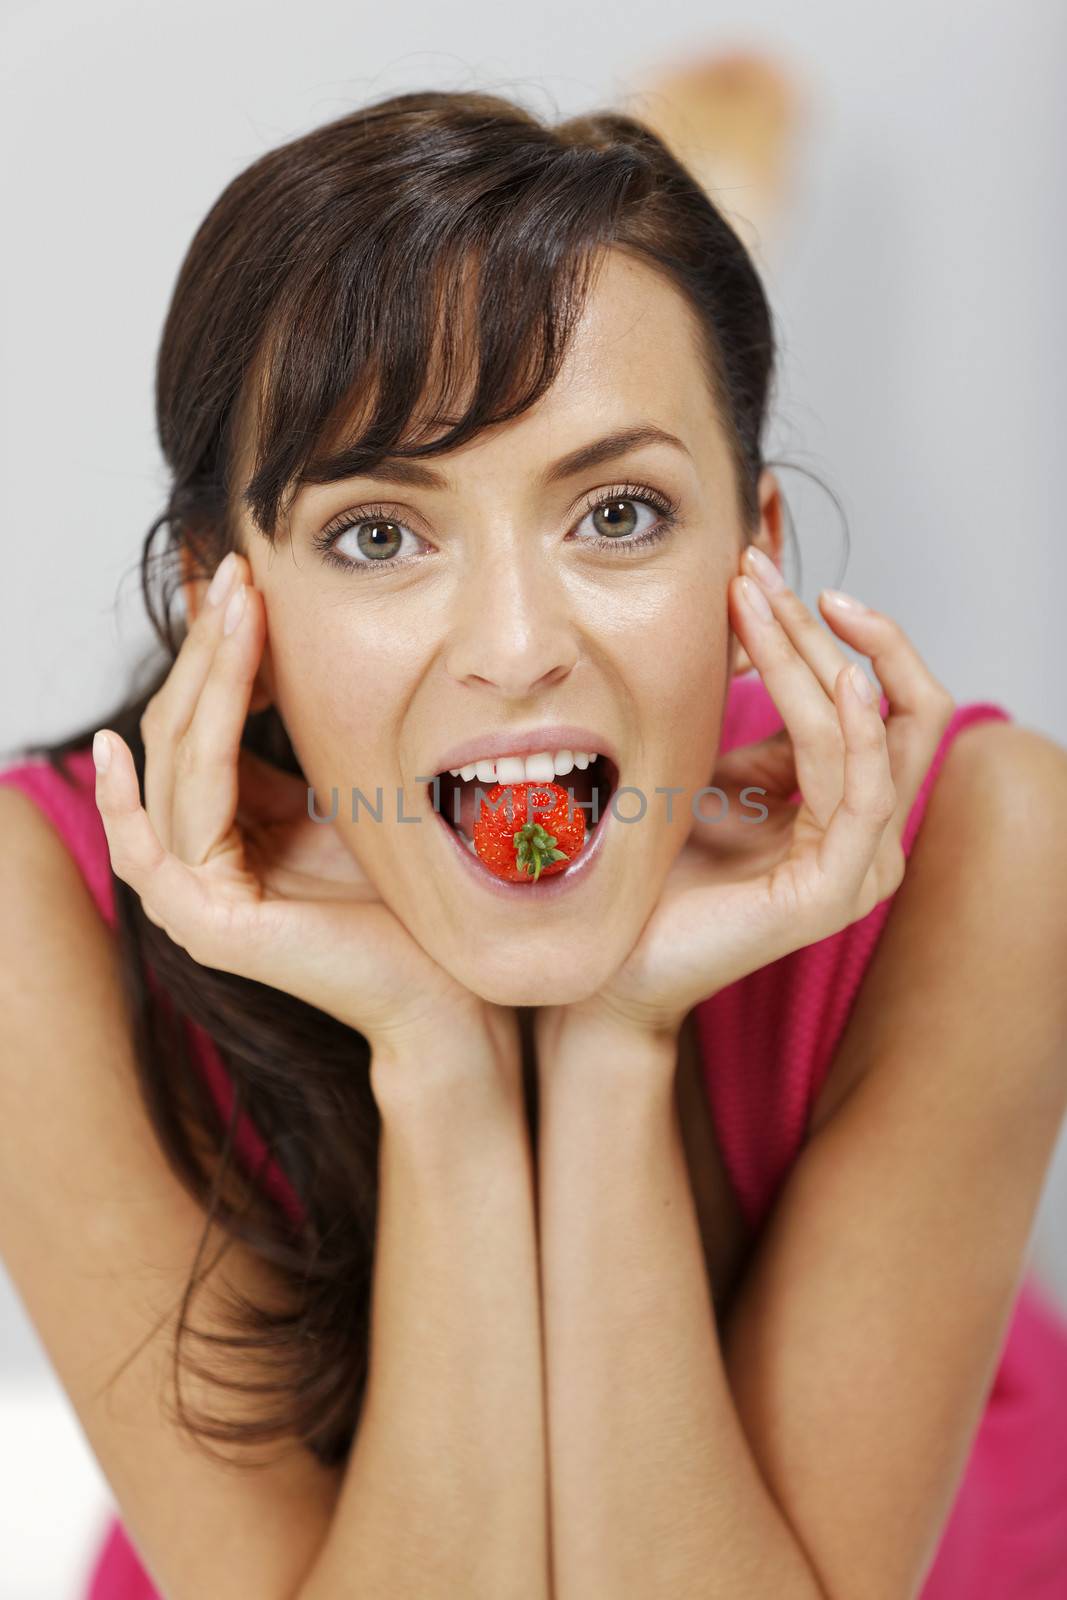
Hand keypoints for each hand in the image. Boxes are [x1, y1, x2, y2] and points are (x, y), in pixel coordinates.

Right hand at [91, 552, 517, 1075]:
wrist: (445, 989)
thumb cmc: (405, 899)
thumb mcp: (340, 803)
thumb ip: (295, 755)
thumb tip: (276, 663)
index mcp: (228, 831)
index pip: (202, 723)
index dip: (219, 652)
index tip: (247, 581)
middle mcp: (197, 861)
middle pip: (180, 731)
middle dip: (209, 648)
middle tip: (238, 574)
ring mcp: (192, 896)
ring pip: (178, 764)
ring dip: (204, 680)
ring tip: (236, 608)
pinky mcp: (206, 924)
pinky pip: (154, 843)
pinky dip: (130, 797)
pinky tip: (114, 747)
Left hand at [538, 555, 954, 1048]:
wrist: (612, 961)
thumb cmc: (656, 872)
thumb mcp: (715, 775)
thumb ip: (760, 727)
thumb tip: (763, 629)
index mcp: (846, 805)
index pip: (877, 697)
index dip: (831, 630)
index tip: (758, 574)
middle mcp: (869, 834)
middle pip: (897, 704)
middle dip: (831, 628)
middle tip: (756, 572)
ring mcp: (859, 867)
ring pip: (869, 731)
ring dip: (814, 654)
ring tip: (756, 599)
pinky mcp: (832, 893)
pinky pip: (864, 794)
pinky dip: (858, 731)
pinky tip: (840, 680)